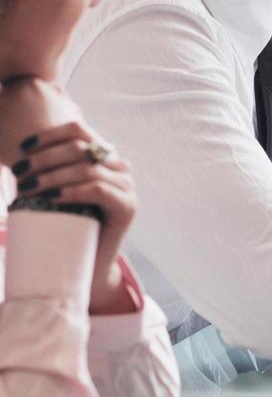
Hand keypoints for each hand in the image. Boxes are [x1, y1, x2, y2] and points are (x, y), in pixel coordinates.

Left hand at [13, 113, 137, 314]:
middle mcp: (120, 168)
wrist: (86, 265)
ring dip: (52, 176)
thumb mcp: (56, 192)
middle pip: (82, 147)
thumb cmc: (66, 227)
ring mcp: (127, 187)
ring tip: (27, 188)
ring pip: (88, 169)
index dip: (50, 135)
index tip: (23, 147)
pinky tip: (52, 198)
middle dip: (45, 158)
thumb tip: (18, 156)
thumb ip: (51, 170)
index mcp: (104, 158)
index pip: (80, 131)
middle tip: (19, 172)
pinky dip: (72, 191)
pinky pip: (99, 190)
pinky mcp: (128, 207)